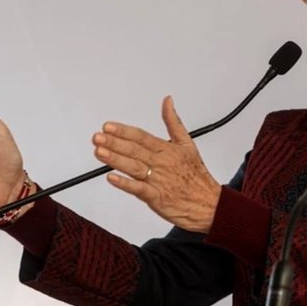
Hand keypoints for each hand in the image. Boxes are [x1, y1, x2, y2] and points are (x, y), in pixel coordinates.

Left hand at [93, 96, 220, 233]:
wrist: (209, 204)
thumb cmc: (196, 176)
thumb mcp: (188, 144)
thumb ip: (174, 122)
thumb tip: (167, 101)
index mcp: (167, 149)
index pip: (142, 137)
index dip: (124, 131)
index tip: (108, 126)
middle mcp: (161, 163)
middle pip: (135, 150)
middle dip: (114, 143)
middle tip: (97, 137)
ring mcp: (158, 180)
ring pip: (134, 167)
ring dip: (116, 159)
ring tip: (100, 152)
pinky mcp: (156, 198)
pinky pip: (139, 189)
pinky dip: (125, 184)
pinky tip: (112, 178)